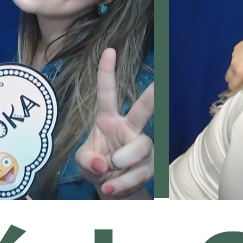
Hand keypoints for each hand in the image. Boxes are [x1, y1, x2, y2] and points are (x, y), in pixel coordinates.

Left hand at [74, 47, 154, 198]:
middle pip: (142, 110)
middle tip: (159, 86)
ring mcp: (142, 146)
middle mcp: (128, 128)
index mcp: (108, 119)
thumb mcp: (83, 162)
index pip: (107, 93)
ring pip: (140, 148)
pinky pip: (141, 172)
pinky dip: (124, 184)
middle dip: (152, 97)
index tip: (109, 50)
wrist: (113, 192)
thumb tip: (105, 163)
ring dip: (122, 166)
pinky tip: (112, 190)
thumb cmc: (97, 167)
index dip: (107, 72)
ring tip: (107, 183)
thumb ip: (88, 160)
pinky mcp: (151, 165)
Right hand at [225, 31, 242, 91]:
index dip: (234, 90)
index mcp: (240, 71)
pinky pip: (234, 58)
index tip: (239, 91)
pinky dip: (238, 61)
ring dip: (235, 70)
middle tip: (241, 81)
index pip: (232, 85)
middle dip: (232, 81)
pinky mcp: (236, 47)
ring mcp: (234, 54)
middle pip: (228, 77)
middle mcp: (234, 63)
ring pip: (231, 67)